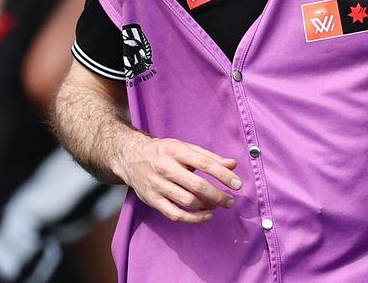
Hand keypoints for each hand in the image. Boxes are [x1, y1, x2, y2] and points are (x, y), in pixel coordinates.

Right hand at [114, 137, 240, 223]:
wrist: (130, 157)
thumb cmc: (165, 152)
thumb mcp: (186, 148)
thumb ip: (210, 157)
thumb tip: (233, 165)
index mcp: (177, 151)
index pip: (205, 164)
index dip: (223, 175)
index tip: (238, 184)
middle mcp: (166, 168)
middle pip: (197, 185)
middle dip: (218, 195)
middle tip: (231, 201)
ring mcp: (157, 185)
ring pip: (187, 201)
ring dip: (207, 206)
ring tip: (218, 205)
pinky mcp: (152, 200)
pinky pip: (174, 214)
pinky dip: (193, 218)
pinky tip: (206, 216)